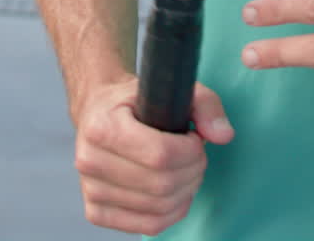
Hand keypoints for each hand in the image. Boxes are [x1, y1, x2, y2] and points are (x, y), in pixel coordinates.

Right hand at [74, 76, 233, 233]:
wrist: (100, 112)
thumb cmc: (137, 101)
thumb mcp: (171, 87)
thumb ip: (205, 105)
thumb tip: (224, 135)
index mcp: (101, 126)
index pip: (160, 154)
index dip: (190, 151)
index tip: (195, 138)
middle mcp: (89, 160)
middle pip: (161, 185)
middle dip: (192, 171)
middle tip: (196, 155)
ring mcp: (90, 190)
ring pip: (157, 208)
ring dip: (186, 191)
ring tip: (187, 169)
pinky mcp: (96, 212)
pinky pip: (148, 225)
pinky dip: (173, 212)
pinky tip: (177, 191)